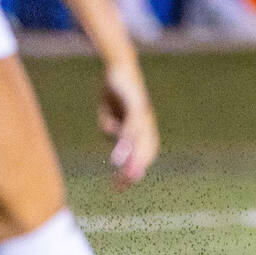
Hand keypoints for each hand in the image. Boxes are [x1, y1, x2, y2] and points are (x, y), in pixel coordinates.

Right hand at [98, 62, 159, 189]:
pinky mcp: (136, 106)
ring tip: (124, 174)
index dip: (134, 171)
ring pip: (139, 143)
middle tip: (119, 187)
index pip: (144, 155)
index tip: (121, 187)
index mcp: (143, 128)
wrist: (119, 68)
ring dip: (131, 161)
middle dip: (132, 171)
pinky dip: (126, 144)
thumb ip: (112, 131)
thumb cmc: (115, 93)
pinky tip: (119, 155)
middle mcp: (146, 124)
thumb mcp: (109, 116)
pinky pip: (132, 129)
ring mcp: (143, 116)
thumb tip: (111, 138)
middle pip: (145, 152)